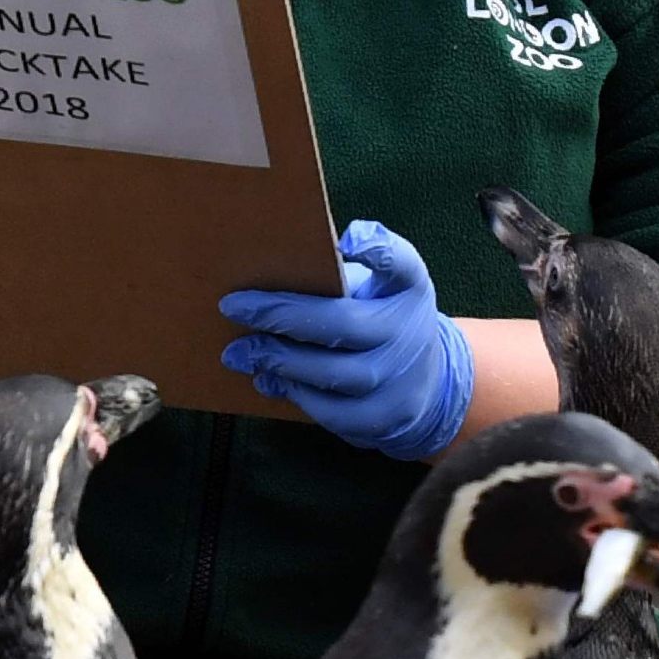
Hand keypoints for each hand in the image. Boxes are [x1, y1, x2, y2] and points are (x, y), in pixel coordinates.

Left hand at [219, 221, 475, 461]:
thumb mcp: (376, 288)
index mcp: (408, 289)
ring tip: (240, 353)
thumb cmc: (382, 321)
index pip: (401, 264)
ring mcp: (403, 379)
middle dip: (283, 316)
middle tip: (233, 307)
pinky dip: (297, 394)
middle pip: (344, 324)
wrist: (424, 382)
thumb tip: (270, 271)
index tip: (347, 240)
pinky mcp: (387, 418)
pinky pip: (333, 412)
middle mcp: (410, 331)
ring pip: (334, 374)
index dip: (378, 250)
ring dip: (280, 362)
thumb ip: (338, 275)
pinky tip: (271, 380)